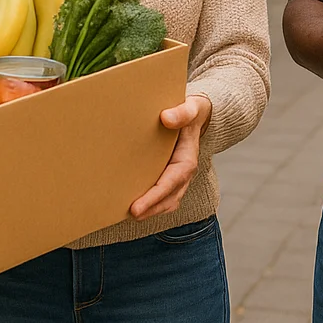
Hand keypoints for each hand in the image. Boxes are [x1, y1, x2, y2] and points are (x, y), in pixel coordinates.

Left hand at [131, 95, 211, 220]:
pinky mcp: (169, 178)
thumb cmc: (190, 112)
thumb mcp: (190, 108)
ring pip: (166, 202)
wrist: (196, 116)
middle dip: (151, 209)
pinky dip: (150, 204)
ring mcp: (177, 179)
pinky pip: (162, 197)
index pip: (172, 182)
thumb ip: (181, 112)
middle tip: (129, 214)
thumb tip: (166, 118)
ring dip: (150, 210)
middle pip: (169, 198)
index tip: (137, 208)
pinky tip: (132, 205)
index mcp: (187, 160)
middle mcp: (184, 174)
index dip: (155, 196)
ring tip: (126, 214)